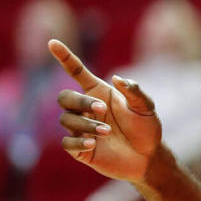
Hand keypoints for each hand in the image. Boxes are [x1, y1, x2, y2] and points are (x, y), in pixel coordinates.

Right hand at [49, 39, 162, 181]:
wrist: (149, 157)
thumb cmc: (147, 128)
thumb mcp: (146, 107)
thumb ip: (134, 91)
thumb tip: (117, 78)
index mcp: (99, 92)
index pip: (76, 71)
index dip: (64, 57)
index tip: (52, 42)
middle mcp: (86, 109)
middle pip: (64, 97)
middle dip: (81, 102)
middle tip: (102, 109)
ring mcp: (81, 129)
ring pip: (66, 120)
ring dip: (86, 124)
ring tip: (108, 132)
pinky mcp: (81, 149)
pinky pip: (67, 142)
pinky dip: (78, 142)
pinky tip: (93, 144)